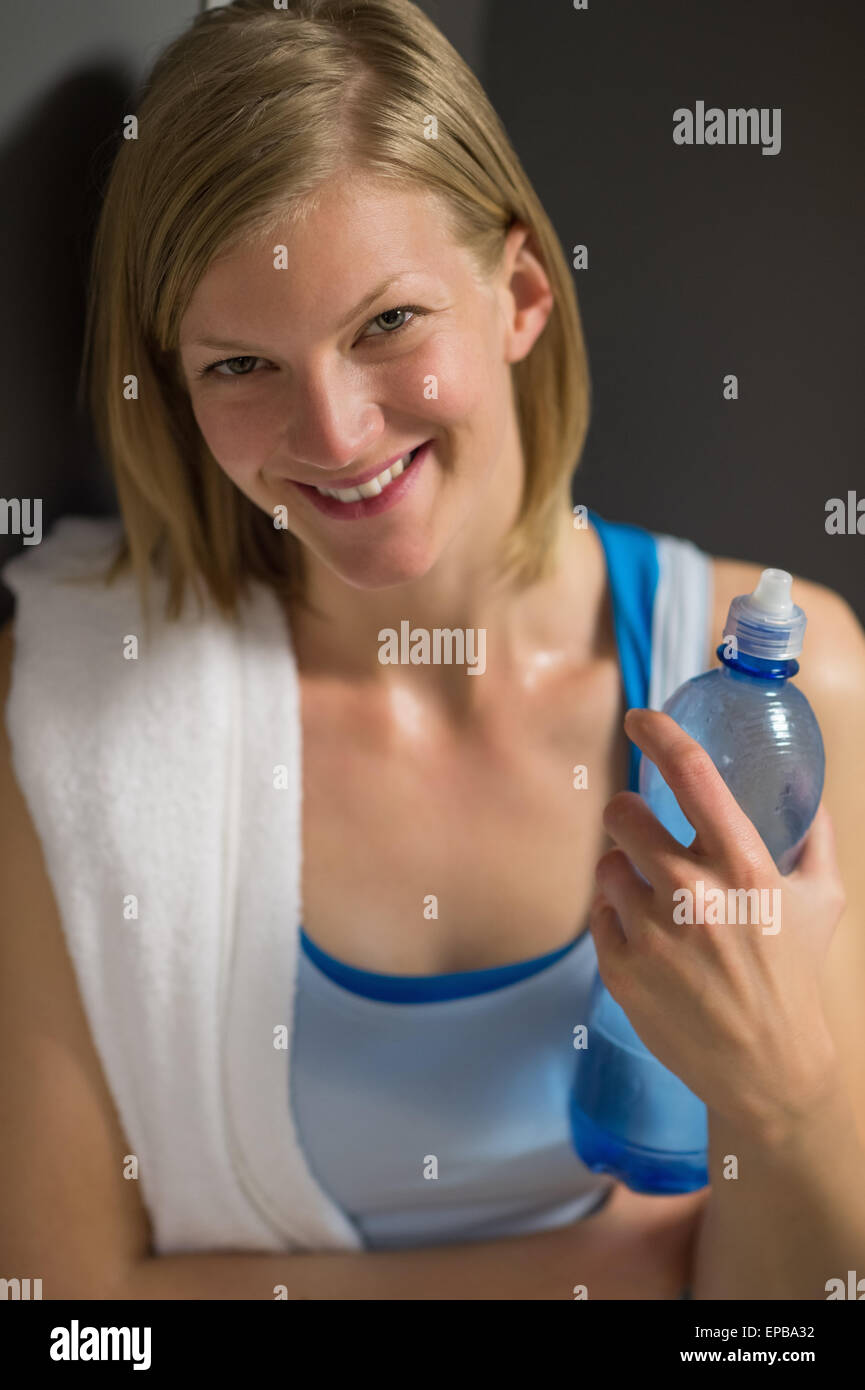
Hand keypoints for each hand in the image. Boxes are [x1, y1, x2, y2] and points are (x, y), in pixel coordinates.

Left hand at [590, 708, 844, 1142]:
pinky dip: (615, 916)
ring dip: (624, 872)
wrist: (766, 1068)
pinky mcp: (620, 968)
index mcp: (744, 867)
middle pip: (623, 815)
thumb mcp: (822, 901)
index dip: (658, 734)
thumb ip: (814, 837)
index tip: (638, 719)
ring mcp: (651, 932)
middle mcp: (692, 893)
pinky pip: (597, 912)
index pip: (691, 774)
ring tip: (655, 901)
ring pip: (606, 865)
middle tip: (644, 836)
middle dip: (629, 817)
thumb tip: (807, 788)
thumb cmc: (794, 977)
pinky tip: (646, 938)